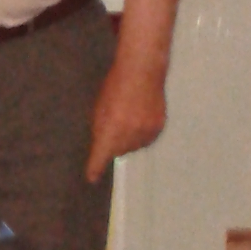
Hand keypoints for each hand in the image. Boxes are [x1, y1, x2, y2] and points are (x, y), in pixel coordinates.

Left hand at [85, 61, 167, 181]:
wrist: (143, 71)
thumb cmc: (115, 86)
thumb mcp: (100, 108)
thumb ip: (100, 129)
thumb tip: (104, 146)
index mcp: (110, 130)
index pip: (101, 155)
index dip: (95, 167)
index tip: (92, 178)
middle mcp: (129, 135)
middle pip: (118, 151)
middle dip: (114, 143)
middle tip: (116, 121)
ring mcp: (145, 133)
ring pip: (133, 147)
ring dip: (129, 138)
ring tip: (129, 115)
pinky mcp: (158, 129)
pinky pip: (145, 140)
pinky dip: (141, 133)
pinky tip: (140, 116)